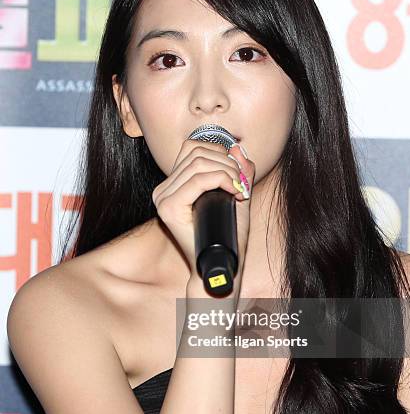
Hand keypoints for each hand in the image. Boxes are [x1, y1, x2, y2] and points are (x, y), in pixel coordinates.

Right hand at [152, 139, 254, 283]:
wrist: (220, 265)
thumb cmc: (228, 236)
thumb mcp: (236, 197)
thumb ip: (238, 173)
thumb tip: (237, 148)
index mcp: (173, 185)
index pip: (192, 148)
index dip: (220, 152)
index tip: (237, 175)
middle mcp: (163, 190)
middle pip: (197, 152)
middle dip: (227, 162)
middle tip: (242, 184)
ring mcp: (163, 198)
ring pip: (199, 162)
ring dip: (227, 171)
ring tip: (239, 189)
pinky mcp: (168, 208)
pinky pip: (198, 180)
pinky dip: (222, 180)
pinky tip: (234, 193)